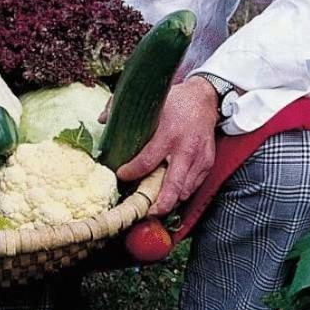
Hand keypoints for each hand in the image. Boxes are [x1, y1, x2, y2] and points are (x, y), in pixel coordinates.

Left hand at [115, 77, 219, 216]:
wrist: (205, 98)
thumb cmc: (175, 100)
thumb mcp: (150, 101)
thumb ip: (122, 108)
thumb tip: (102, 120)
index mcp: (168, 134)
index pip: (146, 162)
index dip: (131, 173)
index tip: (121, 174)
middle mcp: (185, 149)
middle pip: (172, 186)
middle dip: (159, 204)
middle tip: (146, 212)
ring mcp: (199, 158)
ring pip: (184, 190)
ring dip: (170, 200)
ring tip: (156, 203)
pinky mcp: (207, 163)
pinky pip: (194, 186)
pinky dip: (182, 192)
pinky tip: (171, 192)